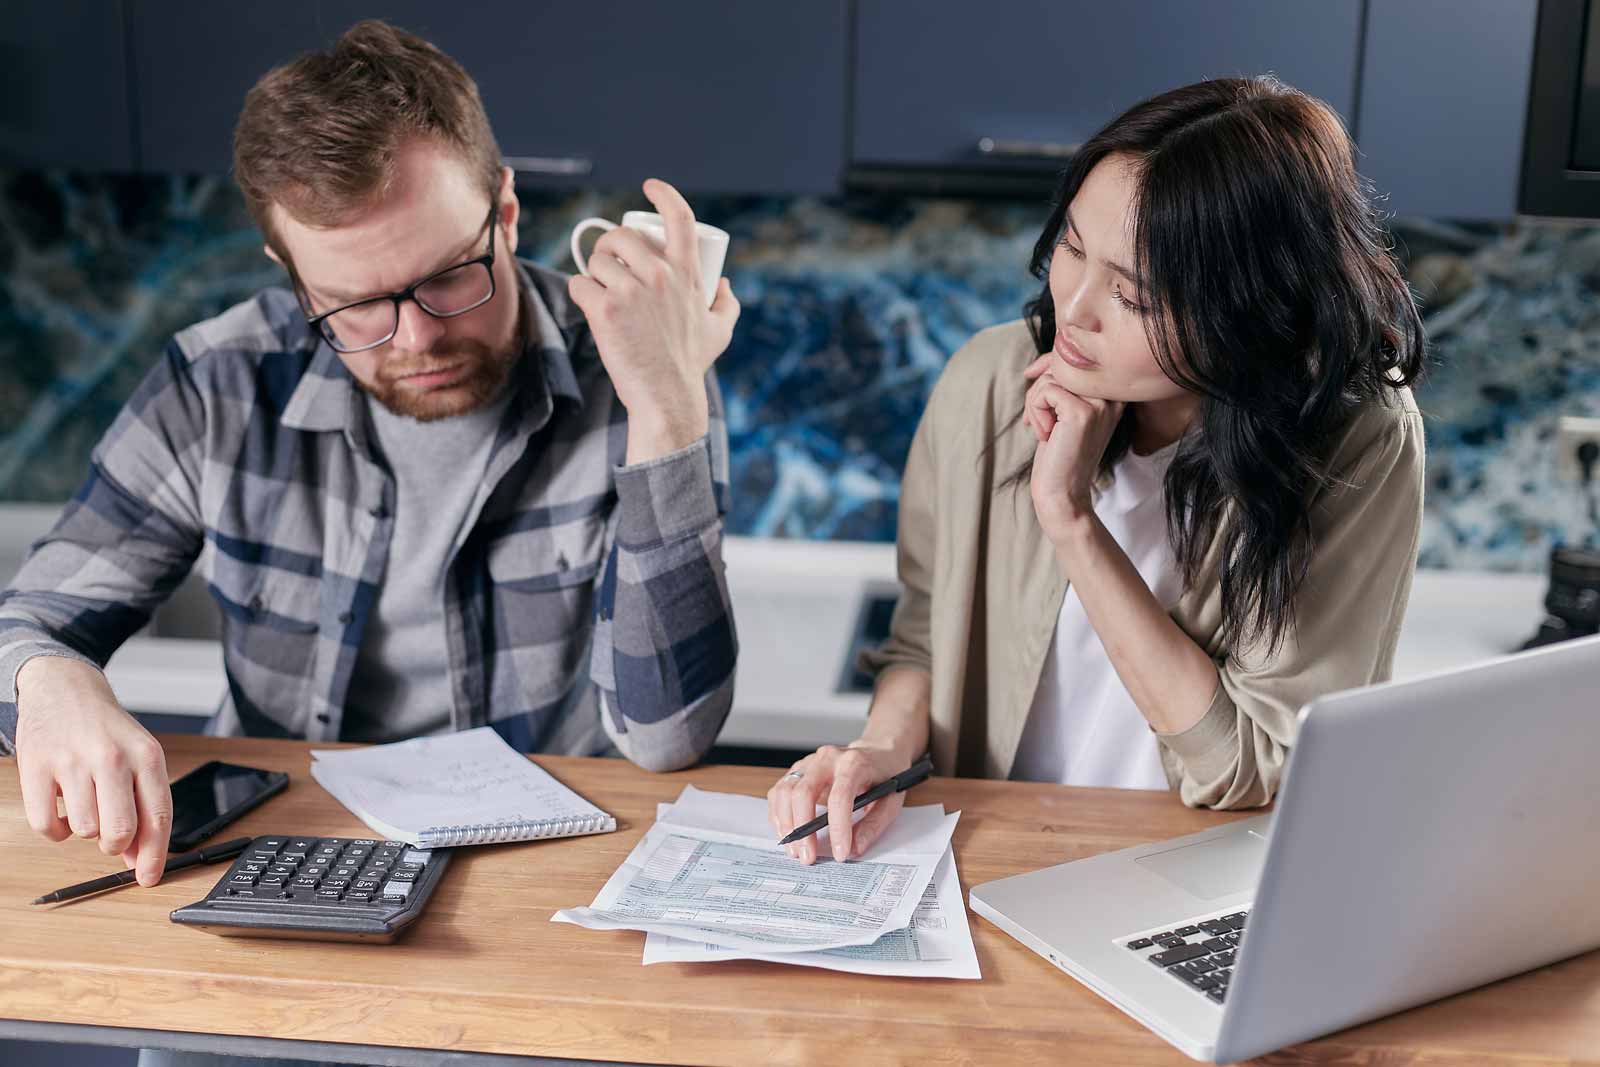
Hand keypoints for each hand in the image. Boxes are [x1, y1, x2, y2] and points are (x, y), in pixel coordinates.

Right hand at [14, 656, 171, 885]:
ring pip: (84, 831)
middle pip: (120, 831)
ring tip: (86, 804)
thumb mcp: (138, 759)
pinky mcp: (36, 766)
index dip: (155, 855)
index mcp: (147, 756)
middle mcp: (112, 757)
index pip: (157, 817)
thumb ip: (143, 806)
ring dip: (85, 829)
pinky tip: (63, 810)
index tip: (150, 878)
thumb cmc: (107, 732)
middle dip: (117, 845)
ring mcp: (72, 761)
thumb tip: (141, 859)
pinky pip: (46, 826)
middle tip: (111, 835)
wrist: (64, 689)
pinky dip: (55, 830)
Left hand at [567, 178, 739, 461]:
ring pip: (596, 260)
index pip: (679, 218)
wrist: (666, 395)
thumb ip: (727, 304)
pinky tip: (589, 307)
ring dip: (594, 273)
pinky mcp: (604, 309)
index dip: (664, 195)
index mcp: (687, 273)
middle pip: (621, 236)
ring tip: (601, 292)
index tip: (650, 187)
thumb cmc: (690, 364)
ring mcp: (630, 291)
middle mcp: (660, 275)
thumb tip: (724, 284)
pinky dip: (580, 294)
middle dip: (610, 246)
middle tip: (609, 265)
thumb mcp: (720, 330)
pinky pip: (579, 284)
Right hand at [766, 741, 908, 864]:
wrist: (878, 751)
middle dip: (802, 829)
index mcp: (854, 764)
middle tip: (807, 857)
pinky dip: (779, 814)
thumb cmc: (884, 776)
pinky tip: (787, 832)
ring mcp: (810, 762)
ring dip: (785, 824)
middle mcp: (828, 759)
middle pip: (803, 792)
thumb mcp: (890, 801)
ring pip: (785, 791)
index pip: (840, 797)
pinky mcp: (799, 770)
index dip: (838, 828)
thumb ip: (873, 825)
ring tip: (795, 850)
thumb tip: (854, 849)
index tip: (840, 854)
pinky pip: (779, 791)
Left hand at [1022, 355, 1123, 543]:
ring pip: (1052, 376)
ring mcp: (1101, 403)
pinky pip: (1046, 391)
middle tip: (1035, 419)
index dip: (1050, 360)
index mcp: (1115, 394)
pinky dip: (1035, 410)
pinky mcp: (1083, 412)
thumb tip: (1043, 359)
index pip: (1080, 356)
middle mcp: (1114, 396)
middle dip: (1039, 387)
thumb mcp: (1063, 413)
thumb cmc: (1059, 454)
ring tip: (1042, 429)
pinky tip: (1044, 434)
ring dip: (1034, 402)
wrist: (1062, 493)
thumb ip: (1063, 384)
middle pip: (1064, 363)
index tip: (1030, 374)